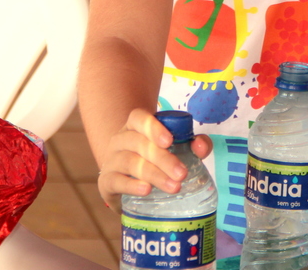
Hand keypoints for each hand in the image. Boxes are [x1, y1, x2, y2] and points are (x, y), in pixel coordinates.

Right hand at [96, 109, 211, 211]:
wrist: (126, 184)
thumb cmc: (155, 162)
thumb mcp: (174, 151)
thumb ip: (193, 145)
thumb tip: (201, 146)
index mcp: (135, 127)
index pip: (138, 118)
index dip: (153, 127)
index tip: (169, 141)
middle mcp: (120, 140)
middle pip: (138, 143)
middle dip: (162, 158)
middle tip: (182, 174)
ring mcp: (111, 160)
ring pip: (130, 163)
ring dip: (153, 174)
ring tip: (174, 187)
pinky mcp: (106, 183)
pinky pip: (115, 181)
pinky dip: (131, 185)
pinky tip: (146, 190)